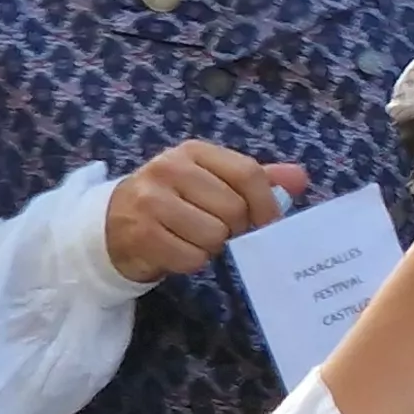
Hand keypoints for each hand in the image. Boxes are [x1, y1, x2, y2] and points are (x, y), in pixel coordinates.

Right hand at [103, 141, 309, 283]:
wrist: (114, 223)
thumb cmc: (174, 201)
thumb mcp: (213, 181)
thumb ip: (256, 179)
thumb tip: (300, 177)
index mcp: (194, 152)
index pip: (248, 174)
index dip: (266, 205)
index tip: (269, 225)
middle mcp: (169, 168)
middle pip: (234, 209)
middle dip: (235, 229)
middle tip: (219, 230)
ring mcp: (151, 199)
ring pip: (214, 236)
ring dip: (212, 247)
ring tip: (194, 238)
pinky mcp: (141, 233)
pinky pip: (192, 257)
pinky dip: (192, 261)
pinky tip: (177, 249)